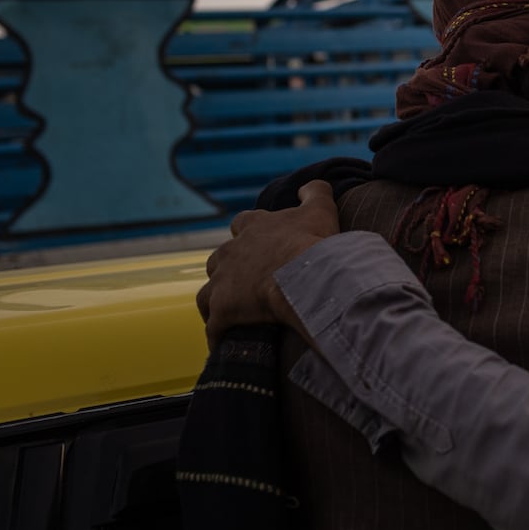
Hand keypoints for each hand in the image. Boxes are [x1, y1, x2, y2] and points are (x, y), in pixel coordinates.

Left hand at [197, 180, 340, 350]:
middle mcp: (231, 252)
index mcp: (254, 227)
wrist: (305, 278)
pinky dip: (219, 335)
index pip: (244, 223)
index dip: (250, 232)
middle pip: (220, 259)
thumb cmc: (312, 244)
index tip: (261, 241)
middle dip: (230, 269)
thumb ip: (315, 192)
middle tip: (249, 283)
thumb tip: (307, 185)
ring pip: (207, 293)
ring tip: (231, 315)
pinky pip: (214, 327)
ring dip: (217, 302)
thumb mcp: (321, 209)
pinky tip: (228, 344)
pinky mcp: (222, 311)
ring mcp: (223, 282)